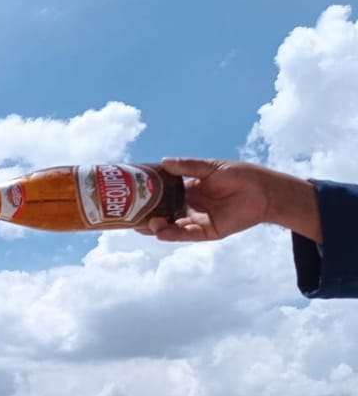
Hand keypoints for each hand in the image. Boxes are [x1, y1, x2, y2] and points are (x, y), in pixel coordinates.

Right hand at [141, 158, 271, 241]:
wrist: (265, 191)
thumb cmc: (240, 175)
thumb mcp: (210, 167)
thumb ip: (187, 166)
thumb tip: (163, 161)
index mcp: (188, 190)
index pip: (162, 195)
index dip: (147, 197)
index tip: (131, 195)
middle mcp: (190, 206)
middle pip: (163, 213)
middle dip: (147, 216)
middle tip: (130, 215)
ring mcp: (198, 220)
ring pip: (172, 226)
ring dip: (157, 227)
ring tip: (145, 224)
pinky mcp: (208, 231)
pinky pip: (188, 234)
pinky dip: (174, 234)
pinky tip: (161, 232)